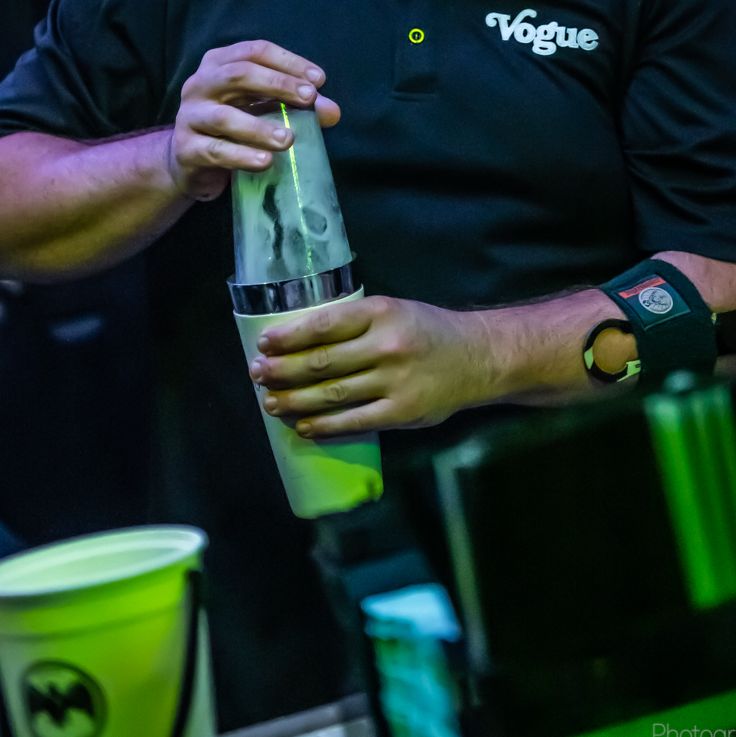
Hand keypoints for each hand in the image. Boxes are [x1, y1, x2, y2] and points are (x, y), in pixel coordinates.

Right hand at [168, 40, 339, 199]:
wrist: (190, 161)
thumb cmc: (234, 125)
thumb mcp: (264, 109)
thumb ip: (296, 106)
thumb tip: (333, 112)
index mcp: (219, 63)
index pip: (255, 51)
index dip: (289, 62)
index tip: (319, 80)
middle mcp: (200, 84)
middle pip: (238, 74)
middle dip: (277, 84)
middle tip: (309, 99)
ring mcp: (189, 116)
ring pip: (224, 117)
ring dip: (260, 127)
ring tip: (289, 139)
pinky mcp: (186, 149)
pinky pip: (215, 150)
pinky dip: (242, 155)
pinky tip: (266, 161)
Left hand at [248, 296, 499, 436]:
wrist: (477, 358)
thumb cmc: (426, 332)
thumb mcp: (394, 311)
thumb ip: (355, 323)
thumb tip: (299, 342)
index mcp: (380, 313)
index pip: (324, 325)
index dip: (289, 337)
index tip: (264, 344)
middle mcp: (386, 345)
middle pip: (322, 362)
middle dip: (282, 370)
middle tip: (258, 375)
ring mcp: (395, 381)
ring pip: (332, 394)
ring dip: (295, 401)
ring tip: (271, 403)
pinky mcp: (402, 412)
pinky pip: (354, 422)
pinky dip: (324, 425)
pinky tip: (304, 426)